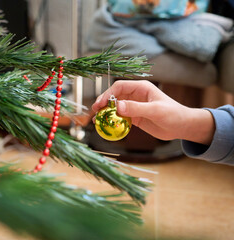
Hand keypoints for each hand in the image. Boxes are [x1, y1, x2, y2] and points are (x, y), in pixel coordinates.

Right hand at [92, 80, 214, 144]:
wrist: (183, 127)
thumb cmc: (174, 114)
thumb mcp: (155, 111)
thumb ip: (136, 108)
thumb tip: (117, 106)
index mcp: (141, 88)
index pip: (119, 87)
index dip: (107, 94)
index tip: (100, 104)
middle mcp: (136, 96)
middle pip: (114, 96)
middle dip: (103, 104)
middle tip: (94, 112)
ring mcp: (134, 106)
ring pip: (115, 107)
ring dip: (106, 113)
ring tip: (97, 120)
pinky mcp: (134, 117)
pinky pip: (120, 117)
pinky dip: (113, 121)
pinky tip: (107, 126)